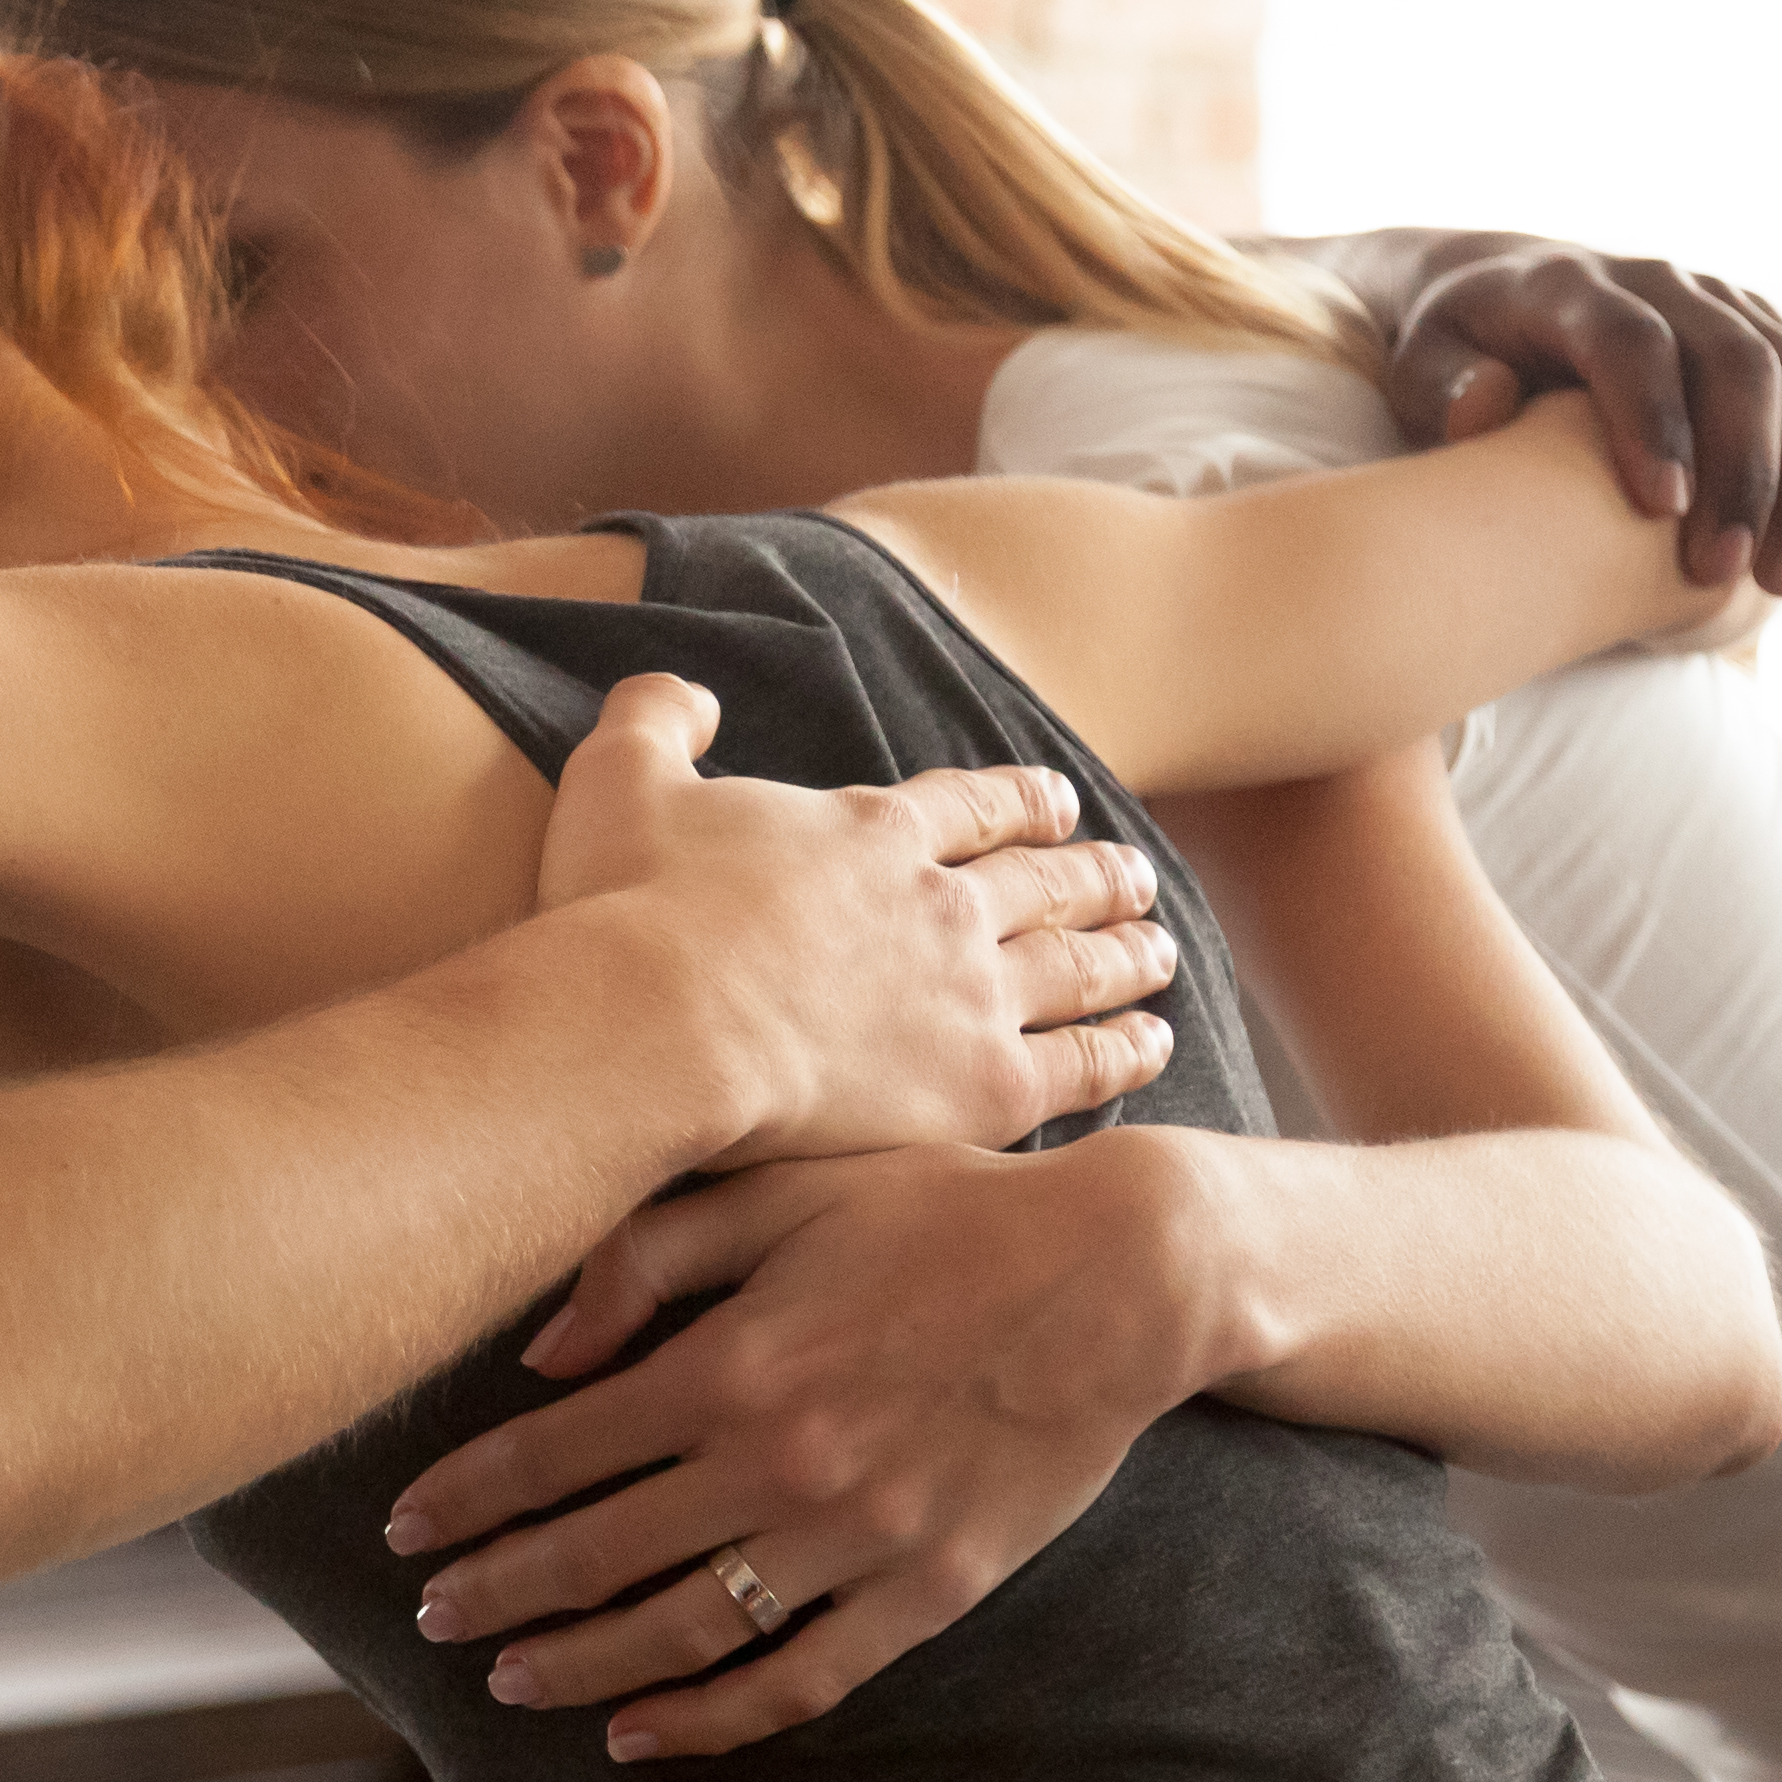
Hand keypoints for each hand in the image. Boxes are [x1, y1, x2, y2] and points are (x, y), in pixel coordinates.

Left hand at [386, 1132, 1231, 1757]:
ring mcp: (856, 1539)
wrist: (1122, 1275)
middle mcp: (779, 1464)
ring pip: (679, 1633)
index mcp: (732, 1363)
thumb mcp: (786, 1190)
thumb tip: (539, 1352)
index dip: (462, 1500)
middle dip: (494, 1592)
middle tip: (430, 1618)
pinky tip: (640, 1734)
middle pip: (594, 1554)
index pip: (551, 1453)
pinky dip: (710, 1720)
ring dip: (577, 1666)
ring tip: (508, 1679)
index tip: (403, 1530)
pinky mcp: (927, 1592)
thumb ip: (648, 1256)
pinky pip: (798, 1680)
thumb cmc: (943, 1211)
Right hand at [533, 674, 1180, 1159]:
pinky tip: (1155, 1044)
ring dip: (1125, 954)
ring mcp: (971, 993)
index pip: (969, 807)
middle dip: (1093, 875)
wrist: (660, 1024)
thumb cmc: (628, 910)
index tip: (1058, 804)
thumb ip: (656, 717)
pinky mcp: (981, 1085)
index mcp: (870, 832)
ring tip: (1161, 949)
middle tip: (1136, 878)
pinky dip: (1125, 1051)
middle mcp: (942, 904)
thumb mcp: (620, 778)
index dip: (1018, 803)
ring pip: (1078, 965)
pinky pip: (1080, 1063)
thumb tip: (691, 696)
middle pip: (1042, 882)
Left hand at [1332, 228, 1781, 592]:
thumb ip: (1444, 386)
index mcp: (1573, 287)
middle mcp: (1664, 282)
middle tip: (1723, 571)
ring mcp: (1726, 305)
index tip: (1660, 509)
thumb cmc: (1458, 354)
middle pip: (1735, 361)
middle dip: (1742, 470)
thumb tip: (1486, 405)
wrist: (1509, 291)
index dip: (1653, 419)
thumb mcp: (1423, 364)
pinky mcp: (1768, 336)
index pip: (1632, 341)